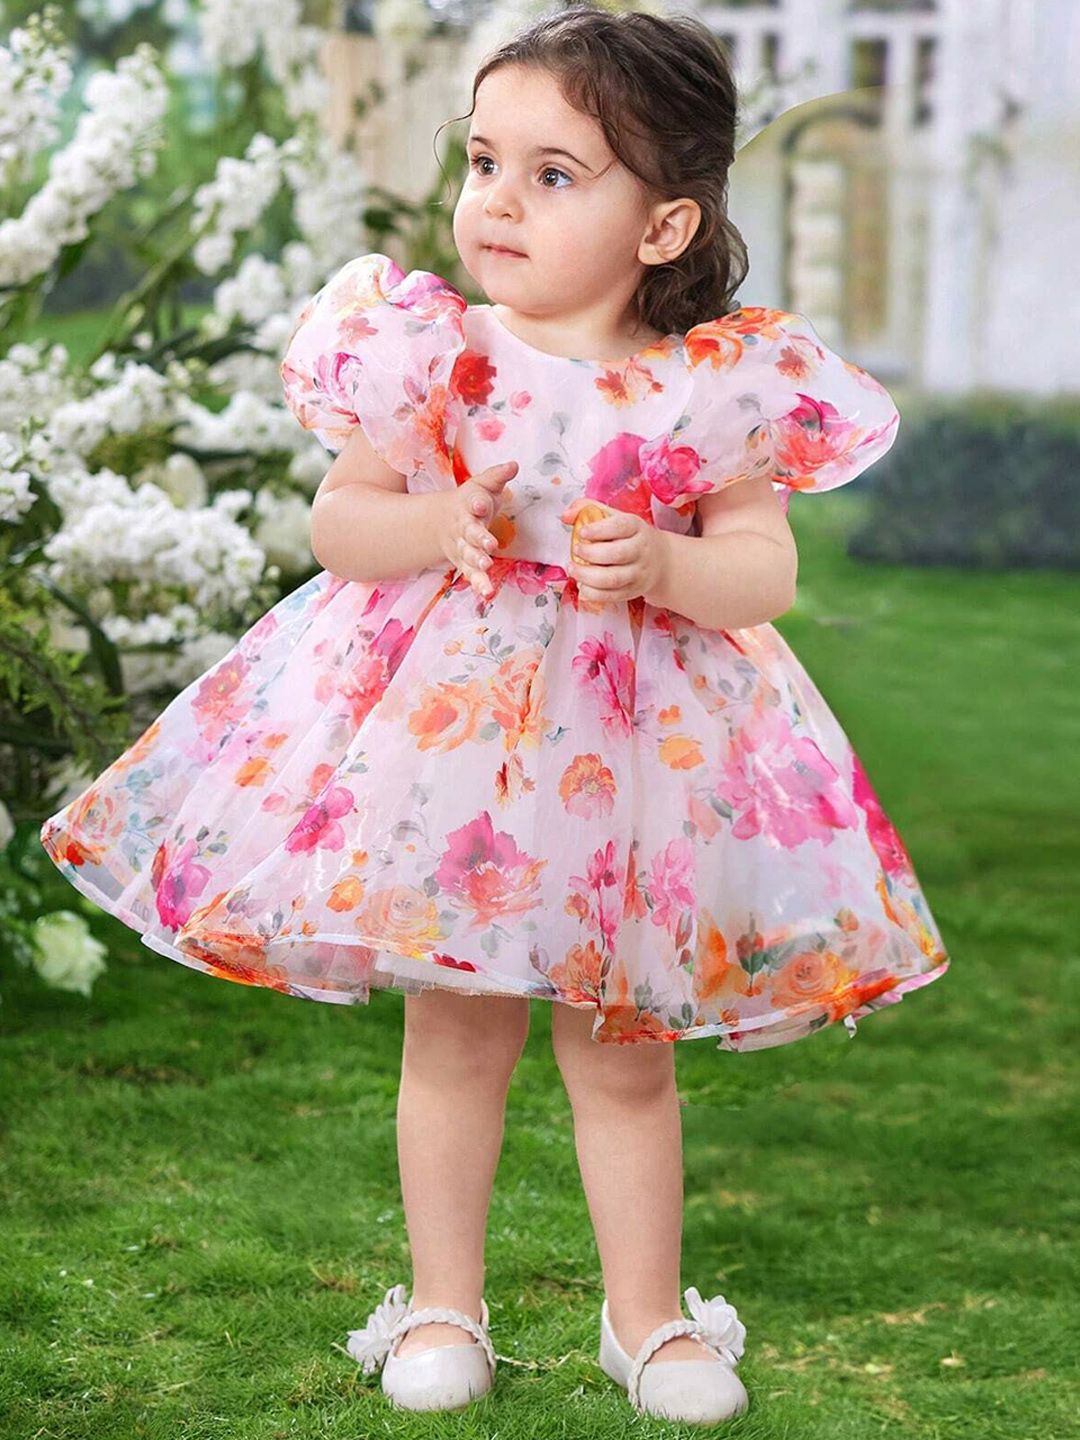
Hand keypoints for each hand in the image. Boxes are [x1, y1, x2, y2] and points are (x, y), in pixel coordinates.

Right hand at [438, 461, 517, 597]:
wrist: (443, 522)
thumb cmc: (472, 502)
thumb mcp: (483, 485)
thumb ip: (497, 476)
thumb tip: (514, 465)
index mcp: (468, 505)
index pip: (472, 503)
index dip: (476, 503)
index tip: (480, 504)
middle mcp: (463, 528)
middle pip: (469, 533)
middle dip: (479, 538)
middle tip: (489, 544)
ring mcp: (463, 547)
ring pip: (468, 556)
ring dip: (477, 562)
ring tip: (486, 567)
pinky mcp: (465, 564)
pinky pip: (472, 575)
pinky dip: (479, 584)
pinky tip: (487, 593)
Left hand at [568, 509, 667, 604]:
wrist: (661, 560)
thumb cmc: (629, 536)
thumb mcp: (614, 517)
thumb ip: (588, 509)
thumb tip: (565, 516)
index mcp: (636, 527)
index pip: (620, 527)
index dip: (599, 530)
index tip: (582, 532)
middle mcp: (641, 550)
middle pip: (617, 554)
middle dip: (591, 554)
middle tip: (576, 550)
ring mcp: (638, 573)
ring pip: (612, 579)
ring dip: (587, 576)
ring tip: (572, 568)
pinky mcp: (632, 591)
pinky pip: (610, 596)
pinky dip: (592, 593)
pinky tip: (582, 584)